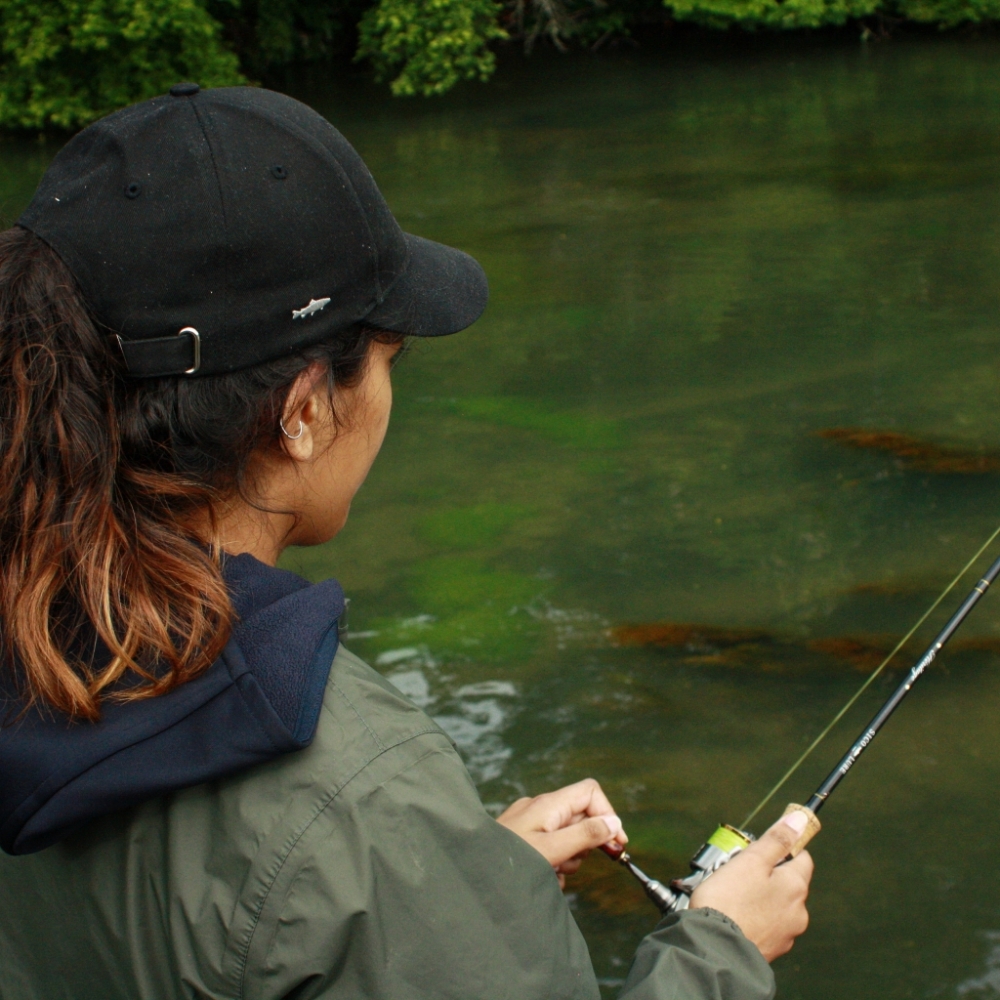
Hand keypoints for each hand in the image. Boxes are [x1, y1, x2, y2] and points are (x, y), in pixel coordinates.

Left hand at [497, 778, 626, 887]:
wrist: (470, 874)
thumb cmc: (507, 862)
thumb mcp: (551, 850)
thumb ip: (584, 835)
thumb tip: (614, 822)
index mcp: (548, 804)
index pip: (590, 792)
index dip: (607, 814)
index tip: (617, 845)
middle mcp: (540, 808)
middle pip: (581, 816)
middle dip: (584, 844)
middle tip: (570, 863)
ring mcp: (530, 823)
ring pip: (568, 836)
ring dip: (569, 858)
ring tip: (551, 872)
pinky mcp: (524, 840)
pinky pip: (552, 848)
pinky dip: (554, 864)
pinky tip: (541, 877)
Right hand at [689, 812, 812, 961]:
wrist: (714, 948)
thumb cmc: (730, 900)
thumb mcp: (751, 860)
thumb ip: (776, 840)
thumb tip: (799, 820)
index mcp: (795, 886)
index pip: (802, 857)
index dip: (784, 848)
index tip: (763, 847)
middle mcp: (798, 911)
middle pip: (788, 882)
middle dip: (768, 874)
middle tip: (738, 872)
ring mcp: (786, 934)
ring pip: (777, 905)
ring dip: (761, 897)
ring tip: (731, 896)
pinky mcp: (771, 949)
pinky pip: (767, 925)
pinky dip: (755, 918)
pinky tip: (734, 917)